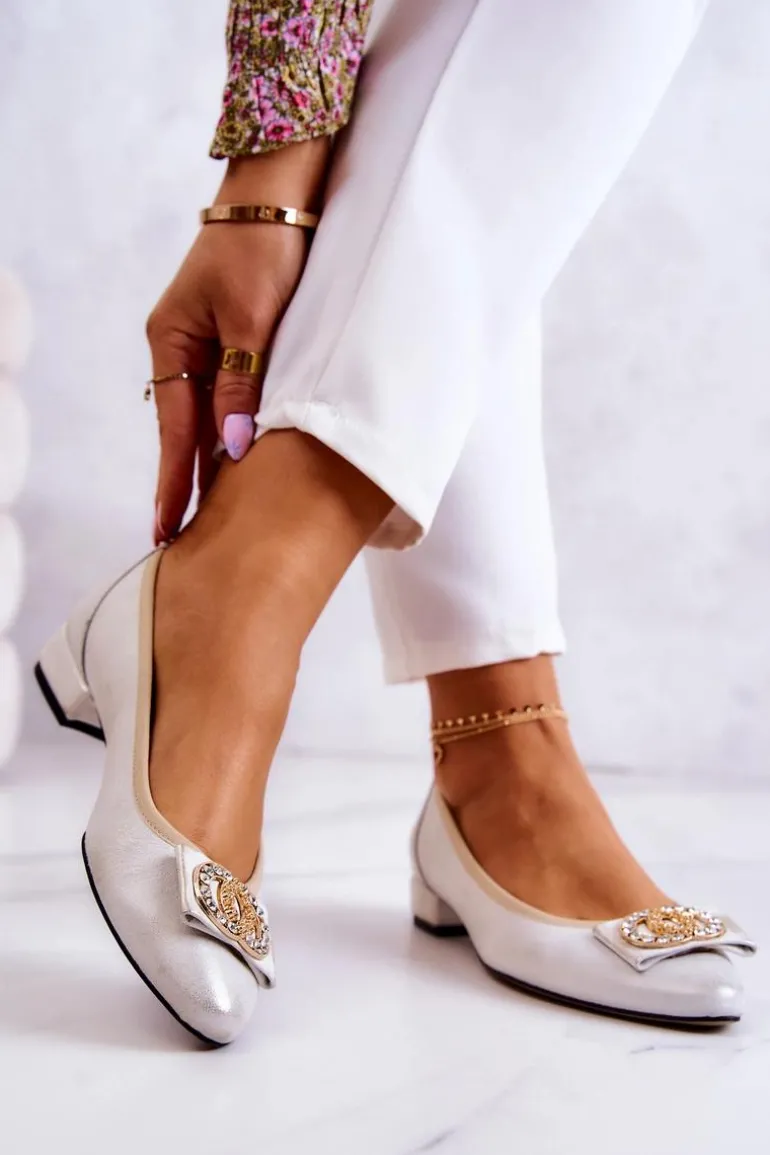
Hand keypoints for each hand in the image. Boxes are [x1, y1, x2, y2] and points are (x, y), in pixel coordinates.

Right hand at [146, 141, 330, 543]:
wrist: (283, 192)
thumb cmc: (264, 247)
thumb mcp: (252, 319)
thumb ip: (241, 384)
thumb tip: (232, 447)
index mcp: (173, 341)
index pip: (174, 428)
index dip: (175, 481)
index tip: (168, 528)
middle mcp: (186, 348)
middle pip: (189, 428)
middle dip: (193, 481)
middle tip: (192, 538)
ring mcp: (211, 345)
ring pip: (215, 415)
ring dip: (221, 459)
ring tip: (223, 514)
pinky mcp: (241, 339)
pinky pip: (236, 396)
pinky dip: (242, 428)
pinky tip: (249, 459)